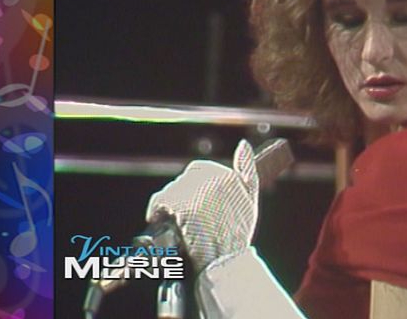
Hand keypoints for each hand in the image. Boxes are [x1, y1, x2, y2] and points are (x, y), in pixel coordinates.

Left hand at [145, 140, 259, 272]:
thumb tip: (243, 145)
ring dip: (168, 205)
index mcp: (228, 175)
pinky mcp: (180, 208)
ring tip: (175, 222)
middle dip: (180, 197)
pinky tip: (162, 222)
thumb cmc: (237, 233)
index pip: (199, 169)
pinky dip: (157, 212)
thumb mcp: (250, 198)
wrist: (225, 262)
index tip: (193, 203)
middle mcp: (212, 180)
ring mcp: (195, 194)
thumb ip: (247, 170)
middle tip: (183, 217)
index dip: (194, 187)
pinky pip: (160, 202)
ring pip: (170, 190)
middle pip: (183, 181)